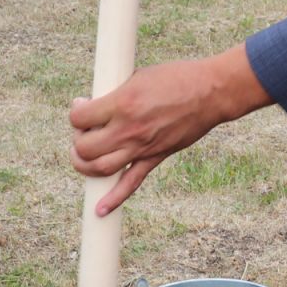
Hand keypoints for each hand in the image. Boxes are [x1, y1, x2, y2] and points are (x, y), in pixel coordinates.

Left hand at [68, 44, 271, 214]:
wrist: (211, 93)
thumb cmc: (178, 78)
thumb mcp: (139, 76)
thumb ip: (117, 92)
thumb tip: (100, 102)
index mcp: (122, 103)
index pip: (80, 117)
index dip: (76, 112)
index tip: (81, 105)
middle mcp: (128, 129)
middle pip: (85, 147)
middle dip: (77, 140)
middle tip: (83, 131)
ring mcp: (141, 147)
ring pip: (100, 169)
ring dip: (85, 166)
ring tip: (84, 157)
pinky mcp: (155, 157)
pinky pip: (131, 183)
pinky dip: (114, 198)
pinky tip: (100, 210)